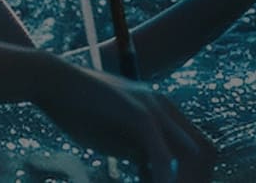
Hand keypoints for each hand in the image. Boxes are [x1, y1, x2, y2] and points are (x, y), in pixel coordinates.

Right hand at [35, 59, 215, 182]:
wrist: (54, 82)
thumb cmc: (77, 108)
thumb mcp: (113, 136)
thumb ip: (135, 151)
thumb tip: (151, 172)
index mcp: (160, 109)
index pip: (196, 147)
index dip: (192, 173)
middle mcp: (164, 107)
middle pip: (201, 153)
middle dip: (193, 179)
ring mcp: (155, 110)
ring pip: (186, 159)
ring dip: (176, 181)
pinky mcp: (141, 117)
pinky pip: (163, 160)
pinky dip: (161, 178)